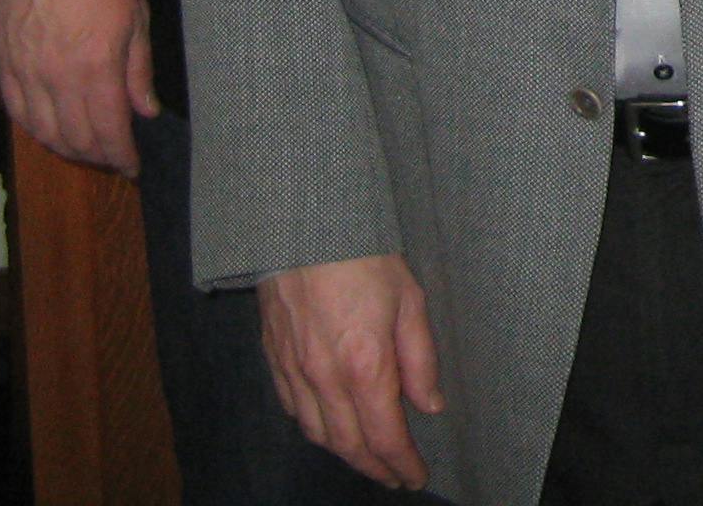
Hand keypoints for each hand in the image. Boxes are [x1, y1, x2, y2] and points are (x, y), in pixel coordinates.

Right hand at [0, 0, 157, 174]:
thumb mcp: (137, 17)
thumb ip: (139, 71)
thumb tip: (146, 111)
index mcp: (96, 68)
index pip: (109, 131)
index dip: (122, 157)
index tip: (133, 167)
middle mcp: (57, 79)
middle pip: (76, 140)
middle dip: (98, 157)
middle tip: (114, 159)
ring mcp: (26, 75)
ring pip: (44, 133)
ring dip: (67, 149)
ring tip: (87, 150)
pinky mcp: (4, 66)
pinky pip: (17, 113)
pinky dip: (35, 131)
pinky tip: (50, 132)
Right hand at [259, 254, 443, 487]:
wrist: (303, 225)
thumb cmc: (362, 256)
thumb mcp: (410, 300)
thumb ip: (420, 359)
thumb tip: (428, 405)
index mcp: (364, 365)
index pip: (384, 434)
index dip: (401, 462)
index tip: (414, 476)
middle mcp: (324, 378)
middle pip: (349, 443)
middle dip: (374, 467)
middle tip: (394, 476)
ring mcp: (294, 371)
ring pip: (317, 432)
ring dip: (344, 453)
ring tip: (366, 458)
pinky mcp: (274, 359)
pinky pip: (292, 409)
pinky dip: (314, 427)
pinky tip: (328, 426)